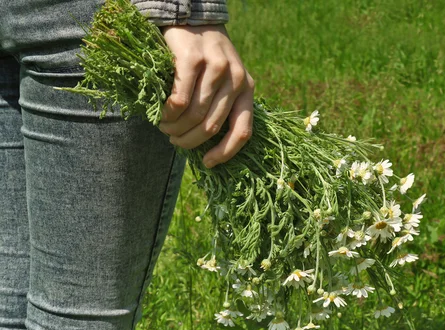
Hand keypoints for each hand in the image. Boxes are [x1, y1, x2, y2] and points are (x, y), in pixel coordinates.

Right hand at [159, 25, 253, 167]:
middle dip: (190, 140)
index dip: (225, 153)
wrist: (193, 18)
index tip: (207, 163)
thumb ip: (222, 105)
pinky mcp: (193, 59)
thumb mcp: (224, 80)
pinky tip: (163, 114)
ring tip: (166, 128)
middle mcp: (236, 79)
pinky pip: (180, 99)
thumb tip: (208, 145)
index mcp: (247, 89)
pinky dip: (170, 113)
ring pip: (195, 114)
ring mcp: (216, 68)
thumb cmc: (207, 57)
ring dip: (176, 128)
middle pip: (213, 126)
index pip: (243, 131)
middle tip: (175, 141)